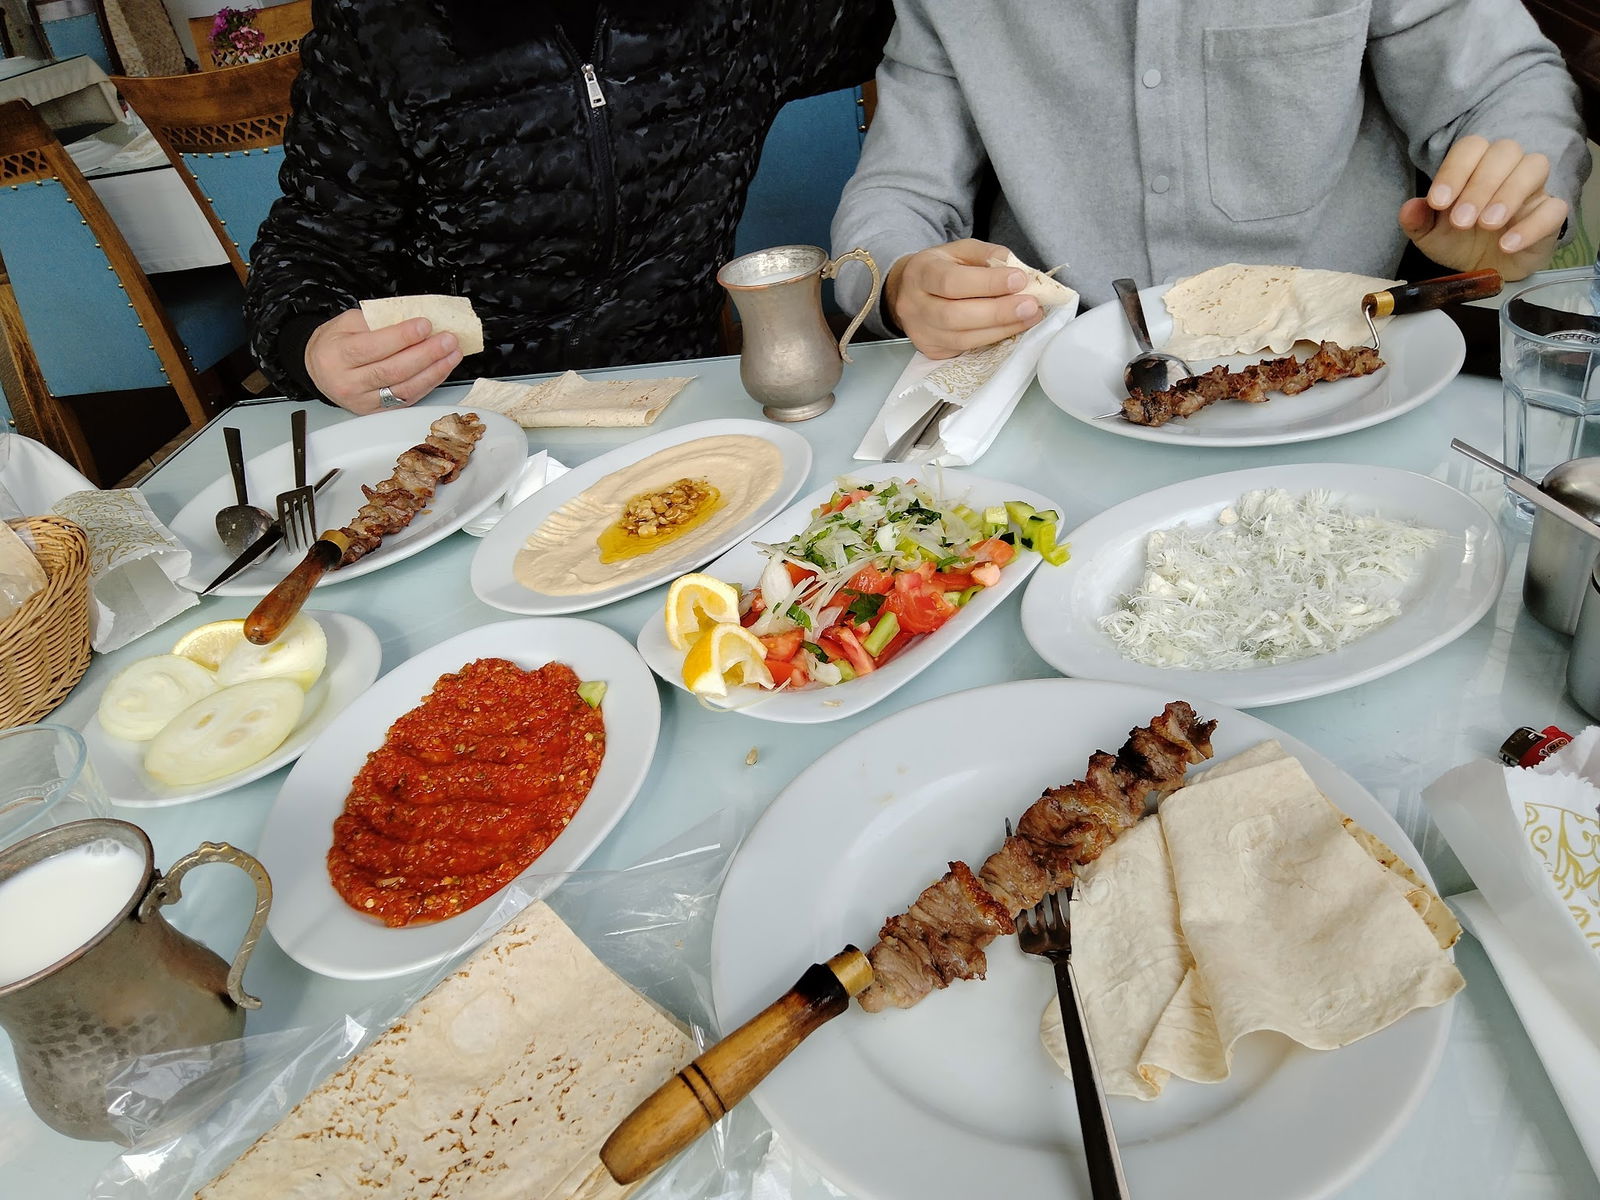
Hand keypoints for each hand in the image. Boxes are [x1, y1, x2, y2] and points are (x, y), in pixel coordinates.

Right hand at [304, 308, 462, 413]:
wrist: (319, 369)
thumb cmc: (336, 343)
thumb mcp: (347, 323)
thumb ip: (377, 322)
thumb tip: (414, 322)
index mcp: (337, 355)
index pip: (374, 347)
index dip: (403, 337)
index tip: (425, 325)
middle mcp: (348, 382)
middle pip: (393, 370)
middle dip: (426, 354)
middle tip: (448, 340)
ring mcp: (363, 401)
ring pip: (404, 389)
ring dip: (434, 371)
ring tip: (452, 354)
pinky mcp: (377, 412)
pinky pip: (408, 400)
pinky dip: (428, 384)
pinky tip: (441, 370)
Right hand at [885, 238, 1043, 358]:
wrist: (909, 291)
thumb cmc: (941, 268)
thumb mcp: (960, 251)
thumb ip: (987, 255)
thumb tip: (1015, 268)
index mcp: (921, 272)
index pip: (952, 282)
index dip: (988, 283)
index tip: (1020, 279)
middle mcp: (914, 305)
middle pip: (955, 315)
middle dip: (998, 312)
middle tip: (1030, 305)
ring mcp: (921, 332)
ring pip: (962, 339)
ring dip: (1001, 329)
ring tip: (1029, 317)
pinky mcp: (931, 350)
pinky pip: (965, 349)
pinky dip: (992, 339)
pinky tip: (1012, 328)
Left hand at [1398, 135, 1568, 280]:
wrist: (1488, 269)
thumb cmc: (1461, 242)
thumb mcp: (1431, 235)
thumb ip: (1418, 221)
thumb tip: (1408, 208)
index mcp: (1476, 165)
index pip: (1471, 147)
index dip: (1454, 170)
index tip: (1437, 202)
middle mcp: (1508, 169)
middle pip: (1505, 151)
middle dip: (1480, 185)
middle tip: (1461, 221)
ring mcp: (1534, 189)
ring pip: (1534, 166)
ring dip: (1508, 194)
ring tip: (1487, 225)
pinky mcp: (1551, 214)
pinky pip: (1554, 208)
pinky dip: (1531, 226)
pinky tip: (1507, 245)